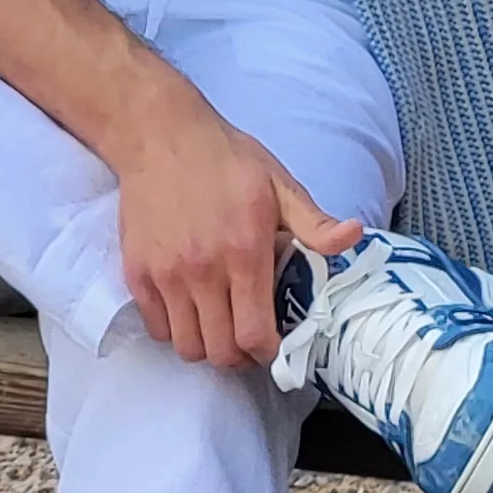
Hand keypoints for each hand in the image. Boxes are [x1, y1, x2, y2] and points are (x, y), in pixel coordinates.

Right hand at [111, 97, 362, 369]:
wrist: (162, 137)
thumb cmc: (227, 160)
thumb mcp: (280, 185)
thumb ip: (314, 223)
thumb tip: (354, 236)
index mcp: (245, 253)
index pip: (255, 335)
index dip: (269, 352)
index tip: (275, 343)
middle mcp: (202, 271)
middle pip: (220, 351)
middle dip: (240, 355)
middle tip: (249, 339)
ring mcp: (165, 275)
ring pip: (186, 347)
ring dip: (207, 346)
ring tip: (220, 326)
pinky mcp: (137, 273)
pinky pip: (155, 327)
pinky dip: (174, 330)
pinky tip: (191, 310)